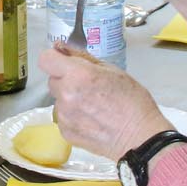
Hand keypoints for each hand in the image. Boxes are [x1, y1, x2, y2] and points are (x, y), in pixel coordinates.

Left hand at [39, 47, 172, 159]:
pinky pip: (63, 117)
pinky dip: (73, 116)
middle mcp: (66, 95)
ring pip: (58, 99)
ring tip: (94, 107)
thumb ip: (82, 58)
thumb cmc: (132, 102)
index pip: (46, 59)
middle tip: (89, 88)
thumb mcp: (112, 70)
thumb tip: (60, 48)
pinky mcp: (65, 132)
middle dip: (66, 80)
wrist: (140, 137)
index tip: (65, 63)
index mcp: (78, 75)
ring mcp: (64, 116)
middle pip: (53, 80)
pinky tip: (92, 120)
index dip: (55, 58)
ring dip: (69, 99)